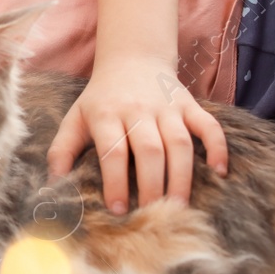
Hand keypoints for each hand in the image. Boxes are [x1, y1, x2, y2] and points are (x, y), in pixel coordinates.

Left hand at [45, 58, 228, 213]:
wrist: (132, 58)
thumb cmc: (101, 99)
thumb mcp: (75, 119)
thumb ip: (61, 151)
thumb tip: (54, 186)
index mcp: (106, 114)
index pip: (112, 151)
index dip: (115, 181)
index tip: (118, 210)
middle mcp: (138, 109)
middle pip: (149, 150)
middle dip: (152, 185)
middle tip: (153, 215)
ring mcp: (167, 107)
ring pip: (179, 142)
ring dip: (181, 176)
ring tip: (179, 206)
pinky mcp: (190, 104)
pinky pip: (208, 125)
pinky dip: (217, 147)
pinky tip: (219, 172)